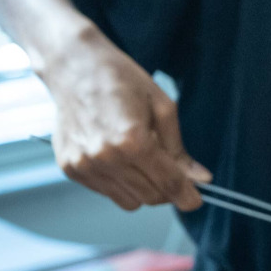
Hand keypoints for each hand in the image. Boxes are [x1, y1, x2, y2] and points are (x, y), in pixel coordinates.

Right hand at [40, 27, 207, 210]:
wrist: (75, 68)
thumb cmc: (122, 81)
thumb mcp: (162, 107)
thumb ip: (179, 148)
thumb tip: (200, 179)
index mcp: (132, 141)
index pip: (168, 183)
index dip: (187, 196)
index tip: (195, 201)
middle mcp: (105, 158)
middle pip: (150, 197)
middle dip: (167, 190)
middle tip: (172, 173)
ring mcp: (84, 166)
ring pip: (128, 201)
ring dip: (143, 189)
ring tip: (142, 160)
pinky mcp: (70, 169)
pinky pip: (106, 192)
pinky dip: (119, 183)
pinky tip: (119, 157)